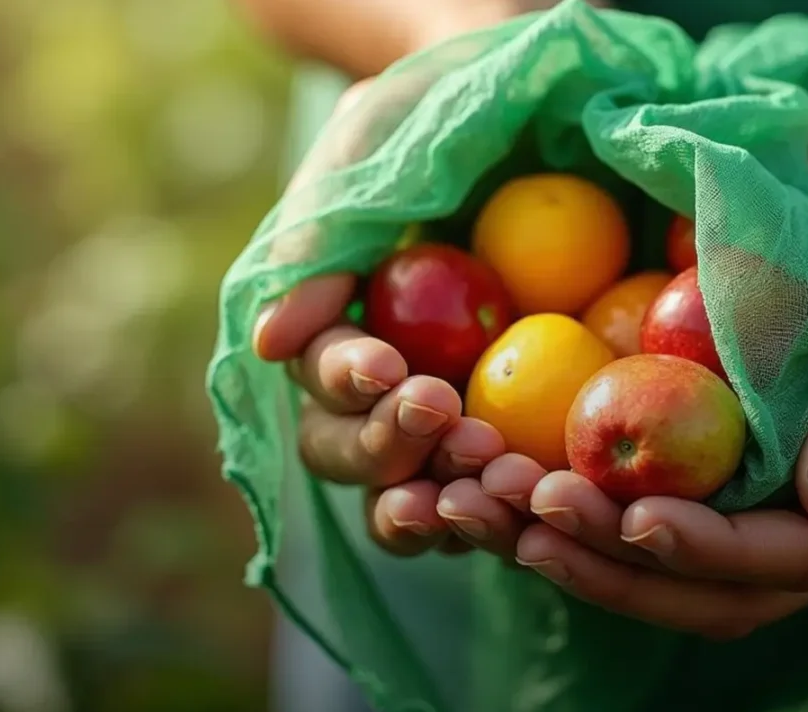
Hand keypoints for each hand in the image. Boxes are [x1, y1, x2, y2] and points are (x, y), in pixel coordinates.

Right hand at [254, 80, 511, 557]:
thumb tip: (267, 344)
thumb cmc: (434, 115)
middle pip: (355, 453)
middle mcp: (377, 394)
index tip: (386, 369)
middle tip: (442, 418)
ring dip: (446, 496)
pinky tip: (540, 495)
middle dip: (390, 447)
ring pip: (418, 493)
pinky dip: (510, 504)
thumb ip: (321, 240)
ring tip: (492, 478)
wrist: (528, 111)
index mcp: (332, 332)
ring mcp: (442, 424)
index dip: (346, 381)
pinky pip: (499, 490)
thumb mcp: (374, 145)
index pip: (323, 376)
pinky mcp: (511, 434)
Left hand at [442, 118, 807, 638]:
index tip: (633, 517)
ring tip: (491, 507)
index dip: (715, 551)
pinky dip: (583, 488)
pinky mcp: (726, 432)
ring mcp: (779, 470)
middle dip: (622, 564)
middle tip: (528, 521)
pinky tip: (509, 465)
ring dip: (585, 542)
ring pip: (676, 550)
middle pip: (724, 581)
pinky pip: (653, 483)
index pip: (804, 555)